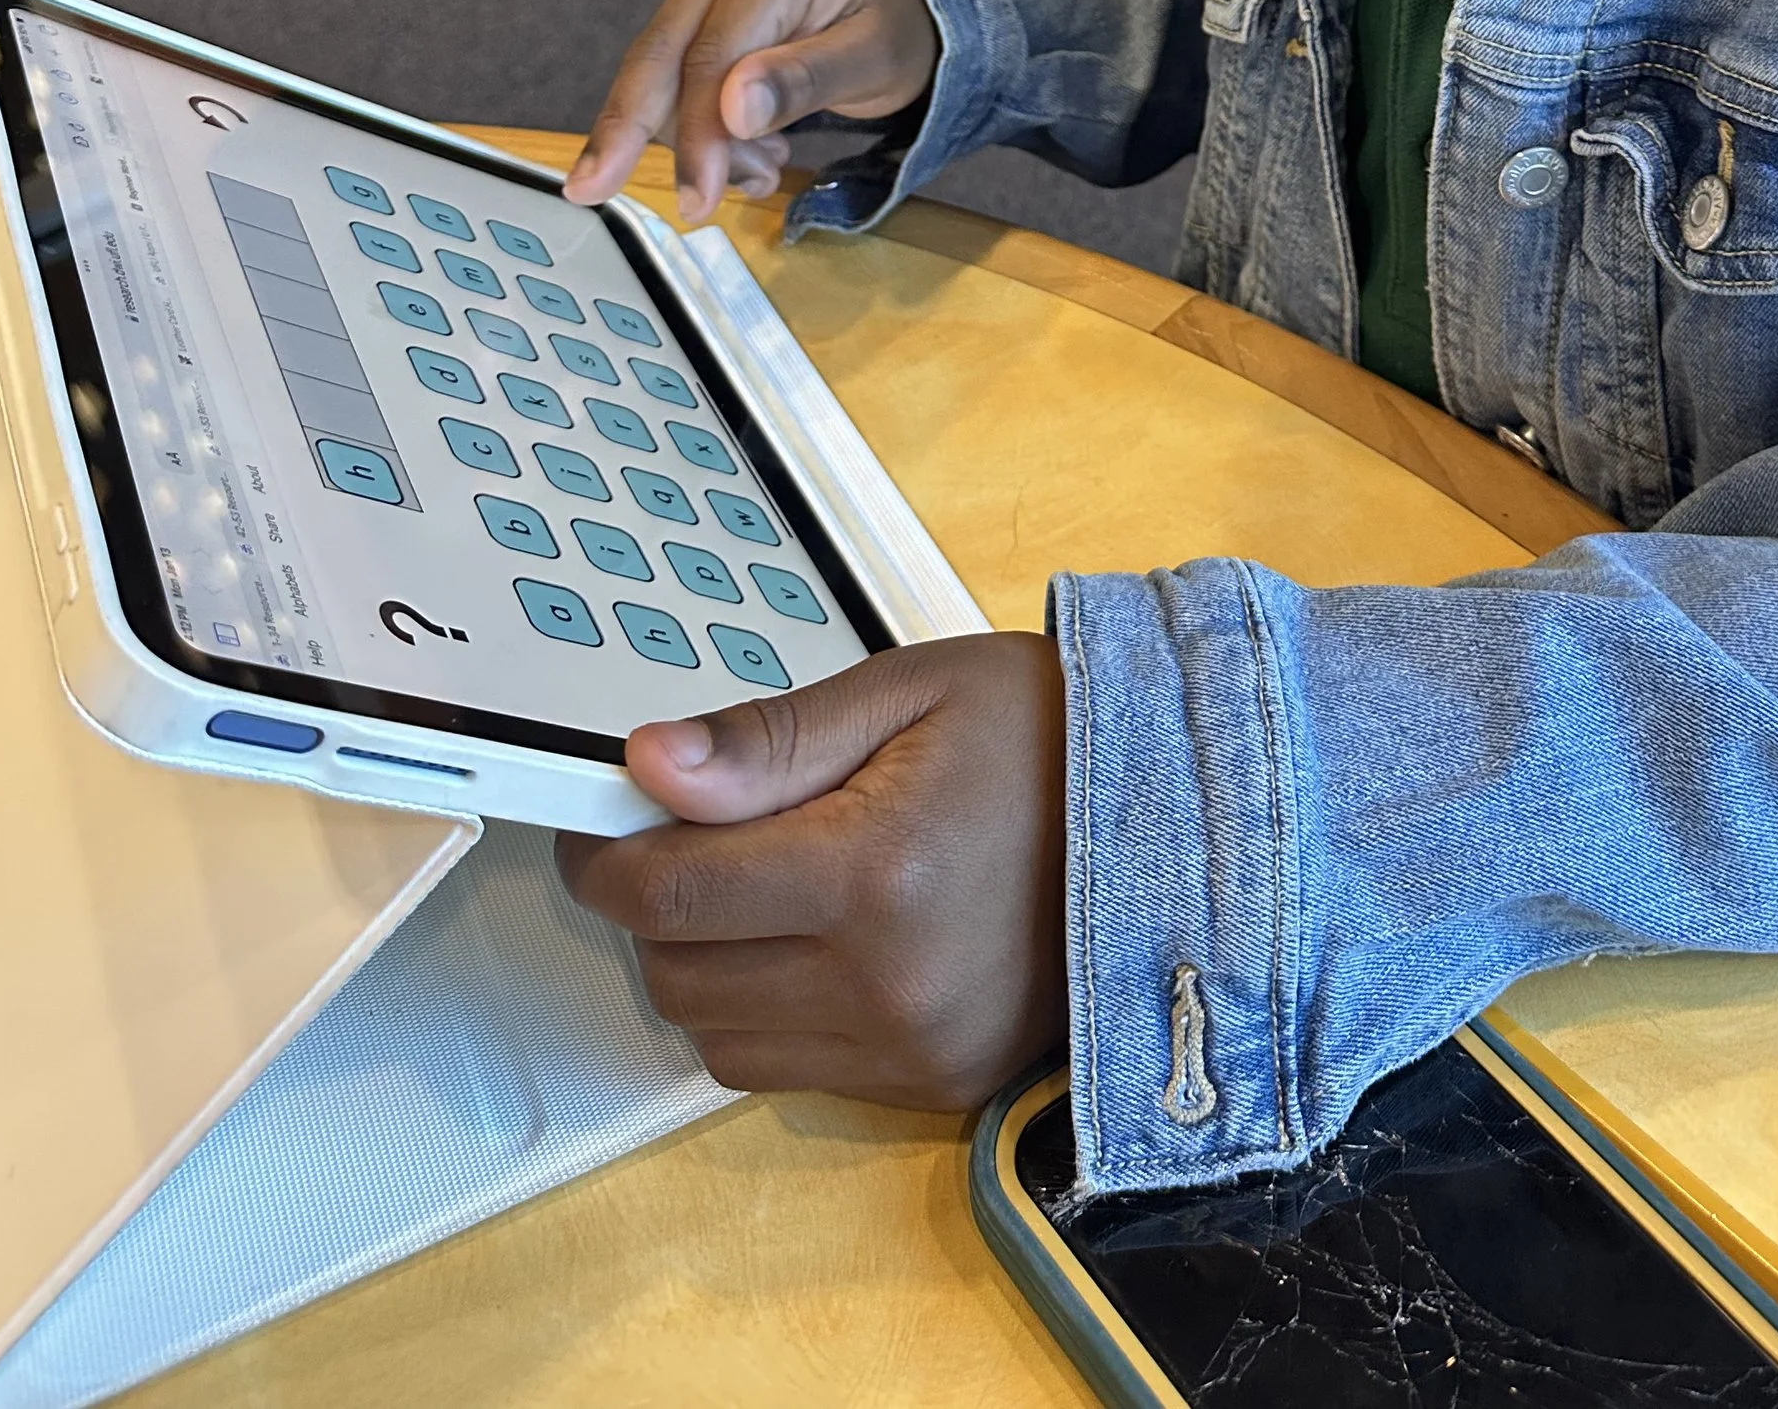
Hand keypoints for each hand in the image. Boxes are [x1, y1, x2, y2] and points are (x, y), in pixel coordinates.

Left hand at [557, 635, 1068, 1110]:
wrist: (1174, 817)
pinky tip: (815, 939)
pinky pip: (789, 1071)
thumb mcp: (909, 692)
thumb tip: (648, 765)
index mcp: (874, 873)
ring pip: (719, 1039)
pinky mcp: (932, 1084)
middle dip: (655, 906)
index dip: (608, 853)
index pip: (670, 894)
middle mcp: (887, 983)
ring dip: (706, 966)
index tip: (603, 816)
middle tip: (685, 836)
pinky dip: (770, 1011)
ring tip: (757, 886)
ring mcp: (912, 1047)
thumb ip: (770, 740)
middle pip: (679, 976)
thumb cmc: (1046, 736)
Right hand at [563, 0, 941, 223]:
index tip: (695, 199)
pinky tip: (753, 154)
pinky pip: (677, 85)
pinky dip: (702, 134)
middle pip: (656, 58)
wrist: (906, 9)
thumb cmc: (896, 27)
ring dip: (697, 143)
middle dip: (627, 132)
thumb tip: (733, 108)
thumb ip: (805, 80)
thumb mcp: (873, 59)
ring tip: (763, 170)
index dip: (697, 137)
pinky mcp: (698, 18)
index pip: (709, 60)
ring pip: (662, 81)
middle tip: (590, 192)